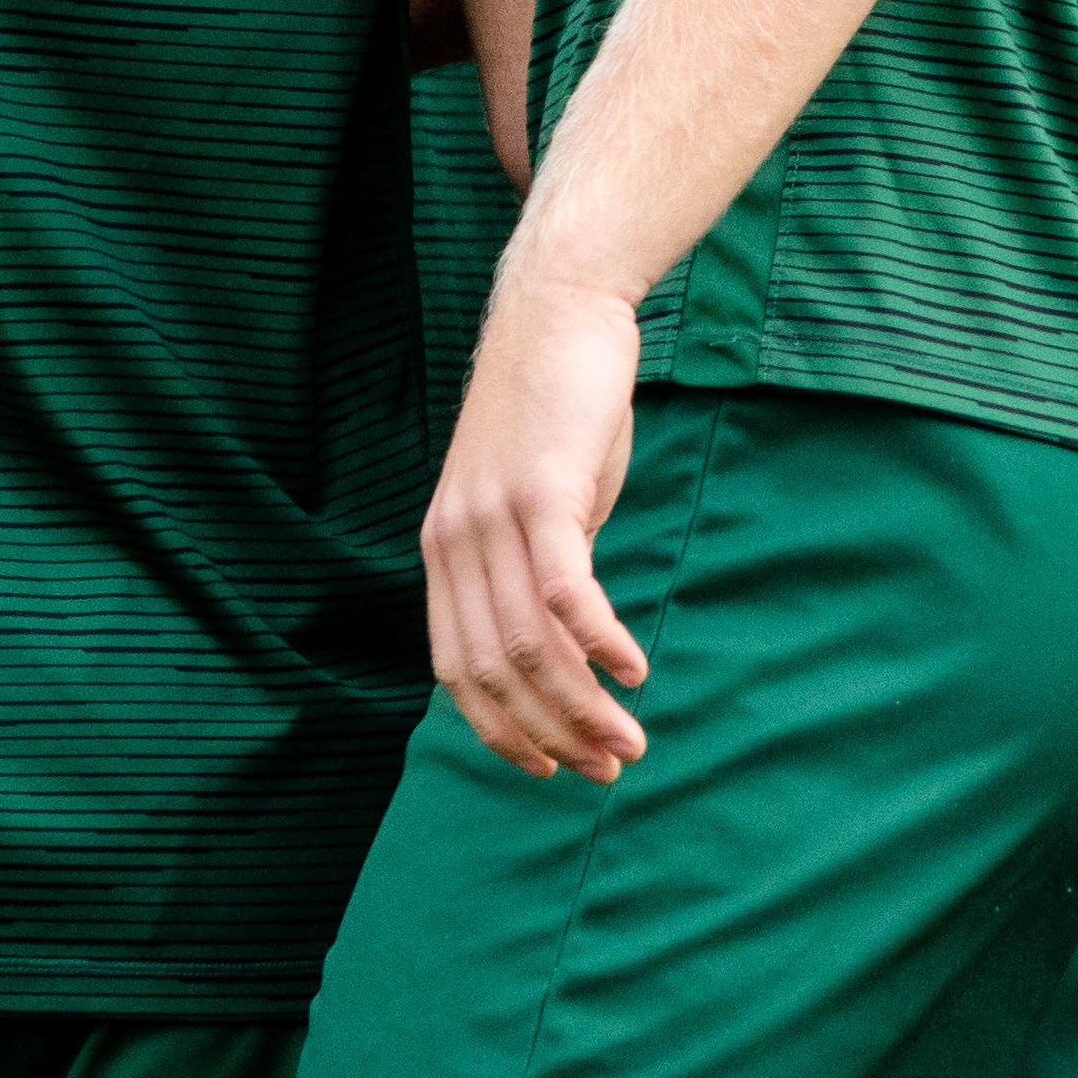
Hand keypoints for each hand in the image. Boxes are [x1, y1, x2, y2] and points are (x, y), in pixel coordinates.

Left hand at [425, 264, 652, 778]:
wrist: (560, 309)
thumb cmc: (557, 408)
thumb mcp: (536, 499)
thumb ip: (536, 567)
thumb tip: (570, 639)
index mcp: (443, 551)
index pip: (457, 672)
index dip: (502, 732)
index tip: (554, 768)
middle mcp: (455, 541)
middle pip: (494, 671)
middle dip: (552, 735)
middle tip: (609, 767)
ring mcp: (493, 516)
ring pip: (530, 643)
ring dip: (583, 704)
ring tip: (630, 739)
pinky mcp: (542, 489)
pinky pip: (565, 591)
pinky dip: (599, 641)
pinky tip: (633, 669)